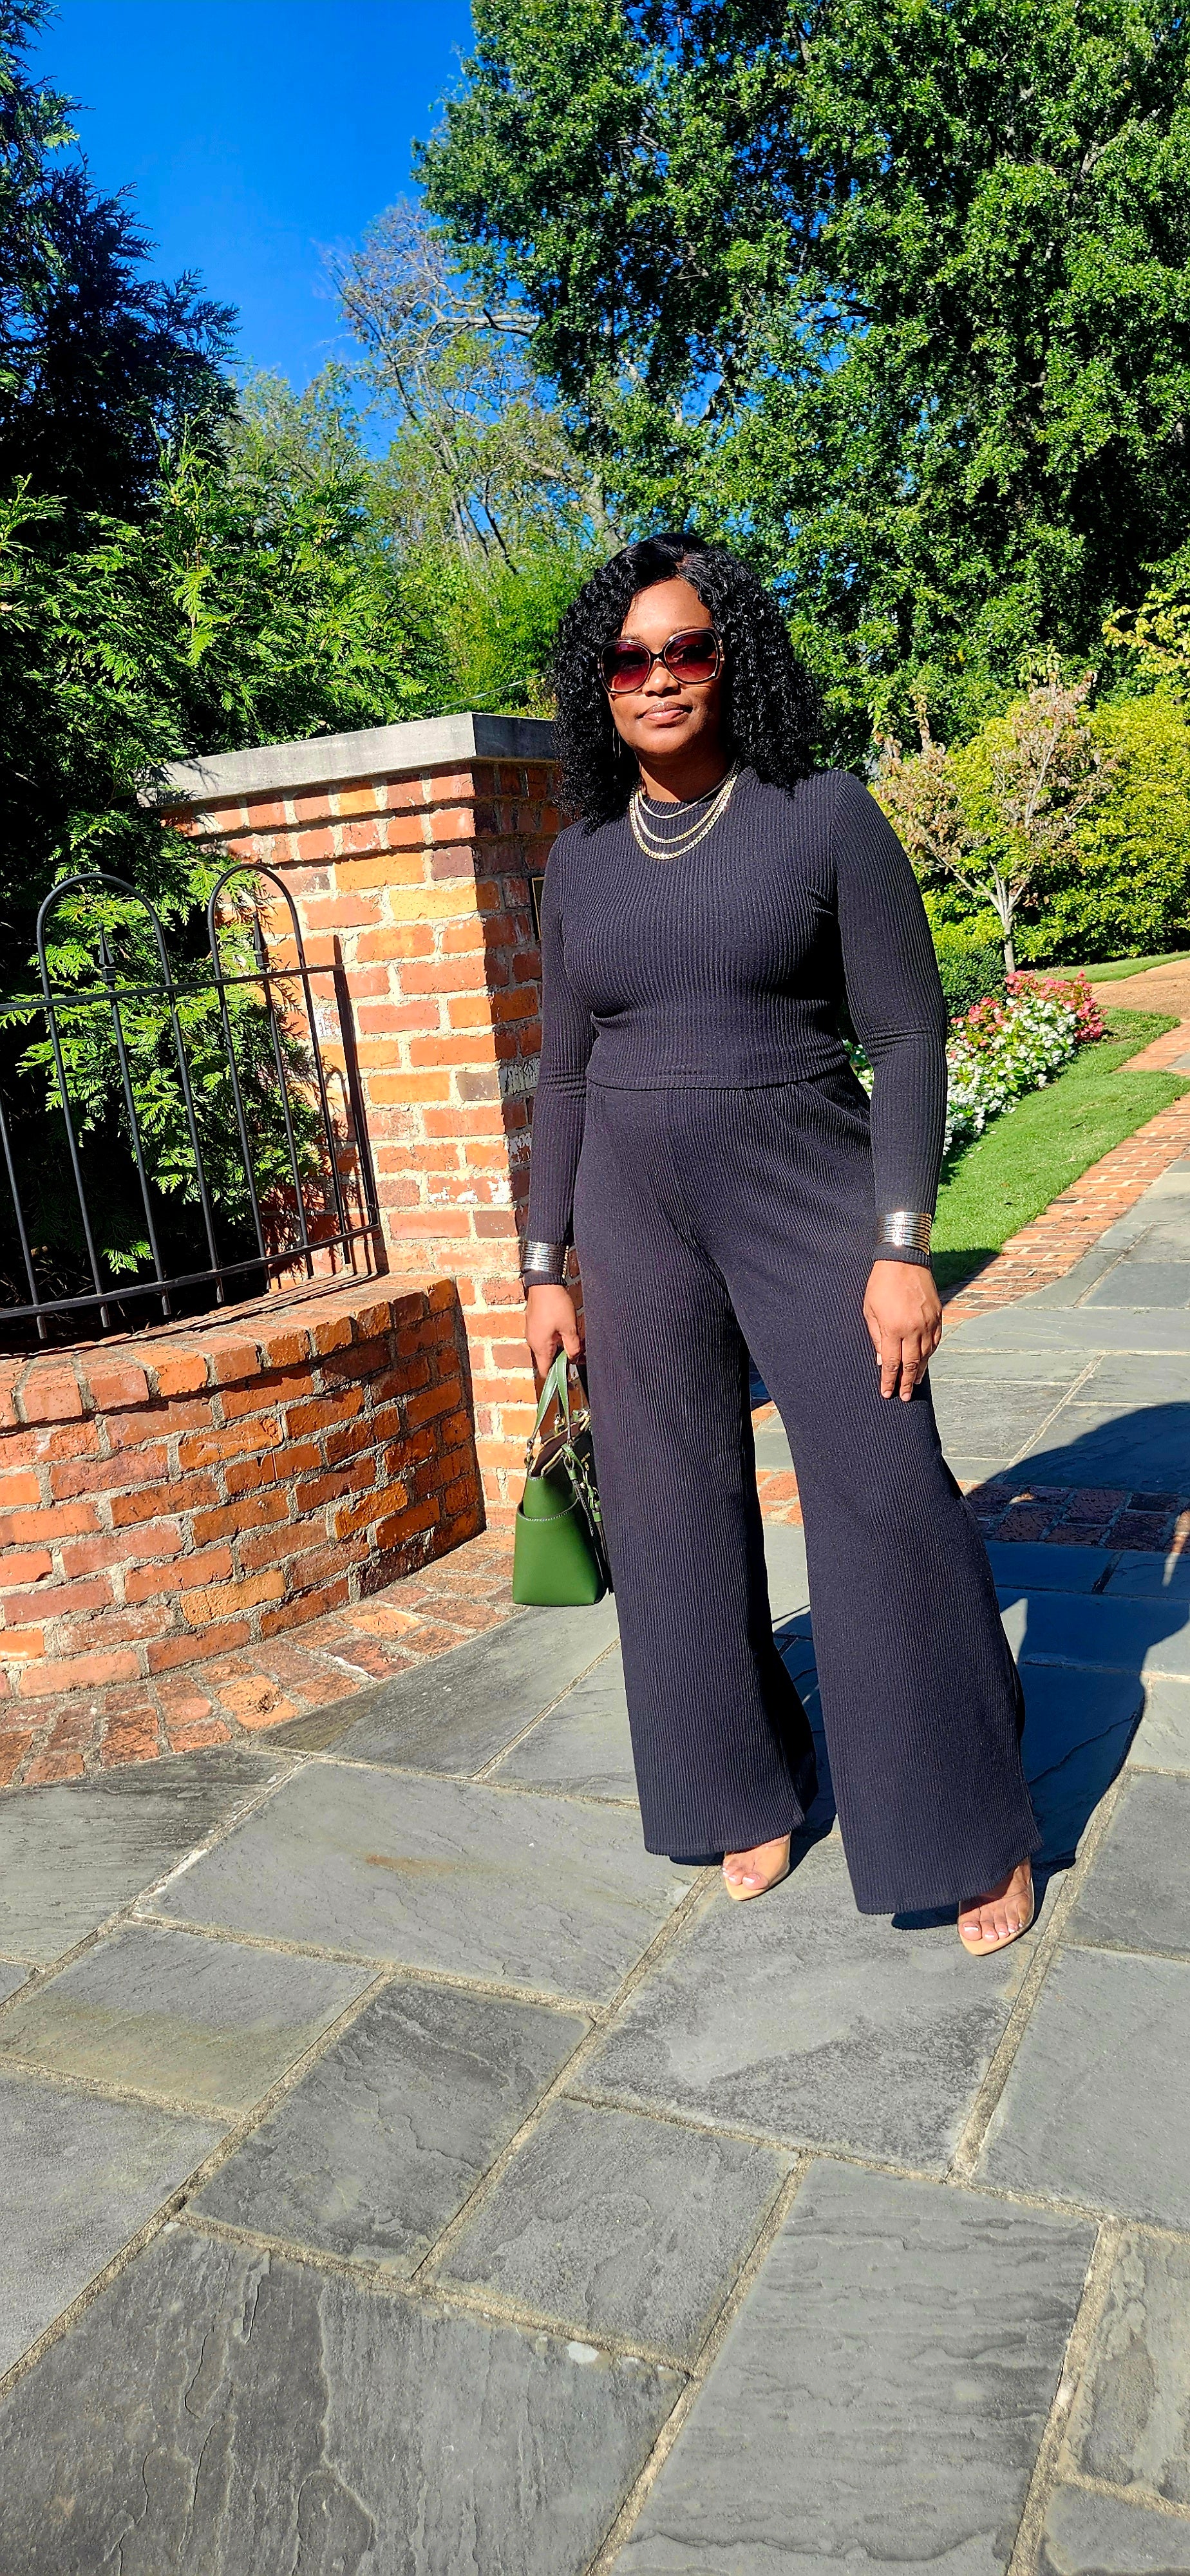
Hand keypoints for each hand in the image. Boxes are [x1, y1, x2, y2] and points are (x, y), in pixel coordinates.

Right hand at [525, 1283, 582, 1379]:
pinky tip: (567, 1330)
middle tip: (580, 1353)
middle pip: (548, 1359)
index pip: (545, 1371)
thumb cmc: (555, 1304)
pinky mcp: (534, 1324)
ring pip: (548, 1348)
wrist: (543, 1282)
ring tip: (576, 1340)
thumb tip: (575, 1359)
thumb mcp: (569, 1328)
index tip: (570, 1373)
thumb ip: (573, 1347)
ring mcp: (532, 1332)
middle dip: (564, 1359)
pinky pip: (545, 1338)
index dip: (558, 1375)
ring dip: (561, 1347)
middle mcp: (533, 1342)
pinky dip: (556, 1338)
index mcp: (540, 1346)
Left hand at [863, 1260, 941, 1399]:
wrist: (904, 1260)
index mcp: (893, 1329)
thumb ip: (875, 1337)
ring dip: (920, 1370)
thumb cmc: (881, 1284)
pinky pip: (935, 1341)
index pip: (892, 1363)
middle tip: (905, 1397)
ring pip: (926, 1354)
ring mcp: (928, 1323)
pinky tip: (925, 1360)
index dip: (890, 1381)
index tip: (888, 1394)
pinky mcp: (938, 1315)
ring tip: (915, 1382)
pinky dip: (930, 1353)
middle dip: (907, 1383)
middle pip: (911, 1364)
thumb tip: (880, 1360)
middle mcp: (913, 1329)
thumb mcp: (869, 1310)